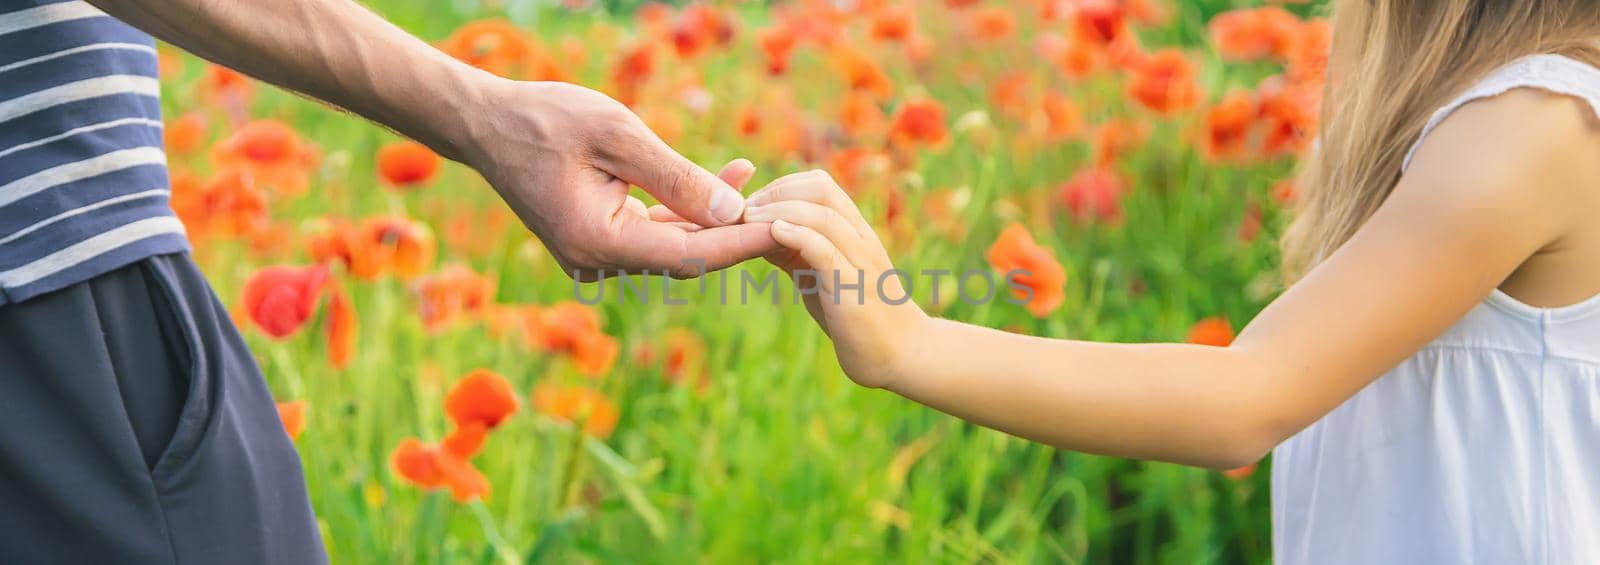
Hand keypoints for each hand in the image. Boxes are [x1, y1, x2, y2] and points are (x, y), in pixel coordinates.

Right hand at [460, 80, 778, 279]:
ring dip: (714, 216)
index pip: (691, 254)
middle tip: (787, 206)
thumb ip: (676, 177)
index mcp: (599, 244)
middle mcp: (597, 263)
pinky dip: (687, 211)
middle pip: (687, 256)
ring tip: (755, 179)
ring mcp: (596, 257)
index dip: (744, 242)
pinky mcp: (600, 241)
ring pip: (674, 244)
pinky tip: (725, 183)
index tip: (788, 229)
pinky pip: (654, 232)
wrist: (486, 124)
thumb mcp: (618, 135)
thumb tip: (733, 211)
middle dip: (736, 230)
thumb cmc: (546, 119)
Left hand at [743, 170, 930, 388]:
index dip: (782, 185)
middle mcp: (861, 239)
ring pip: (822, 215)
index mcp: (855, 232)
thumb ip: (797, 254)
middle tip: (746, 210)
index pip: (821, 185)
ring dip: (779, 211)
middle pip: (822, 189)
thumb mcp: (822, 278)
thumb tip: (760, 234)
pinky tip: (774, 235)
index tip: (753, 203)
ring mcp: (860, 261)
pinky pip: (826, 250)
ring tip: (750, 220)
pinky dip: (798, 236)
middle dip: (778, 192)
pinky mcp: (853, 288)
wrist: (901, 354)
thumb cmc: (858, 318)